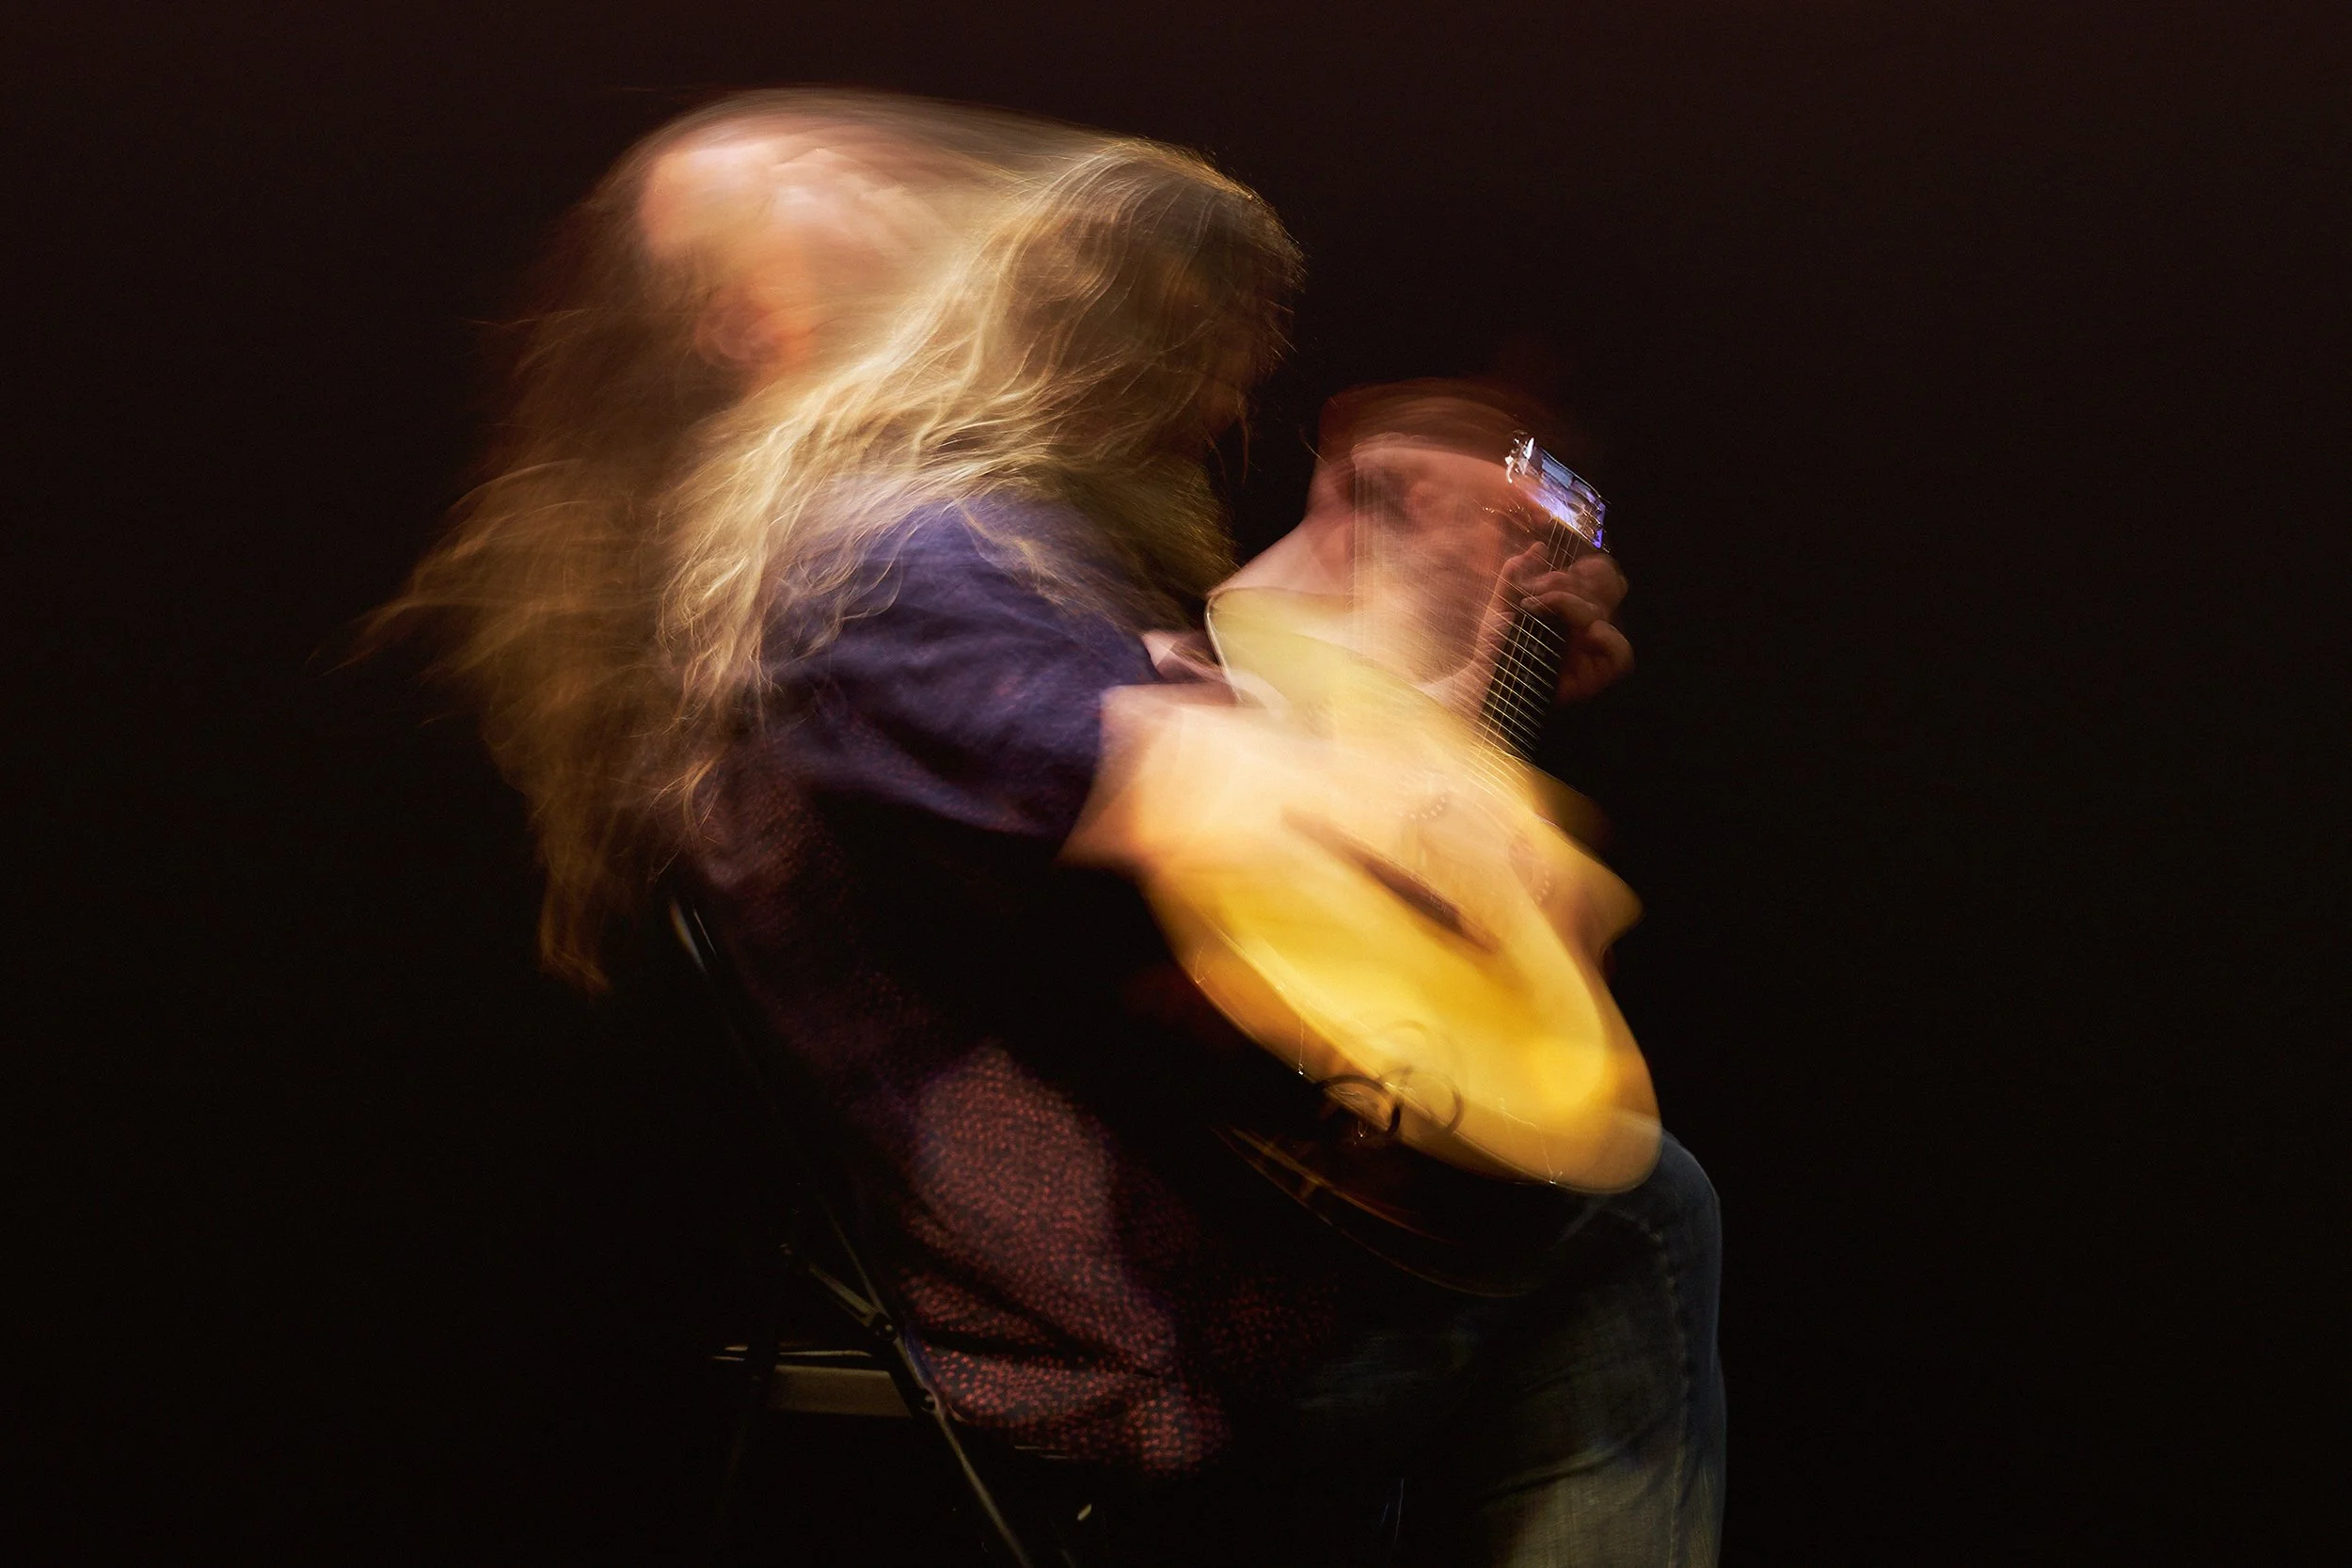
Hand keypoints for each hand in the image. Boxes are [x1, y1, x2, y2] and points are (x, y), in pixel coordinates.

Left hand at [1498, 546, 1633, 702]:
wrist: (1485, 680)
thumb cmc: (1496, 646)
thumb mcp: (1501, 606)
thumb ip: (1516, 576)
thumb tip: (1538, 548)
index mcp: (1573, 606)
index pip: (1603, 578)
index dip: (1594, 567)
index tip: (1567, 567)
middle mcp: (1586, 625)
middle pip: (1608, 589)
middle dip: (1574, 581)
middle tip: (1541, 589)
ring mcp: (1591, 649)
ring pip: (1605, 615)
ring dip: (1576, 604)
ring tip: (1543, 607)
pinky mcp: (1593, 675)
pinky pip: (1621, 656)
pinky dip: (1611, 640)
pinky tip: (1590, 633)